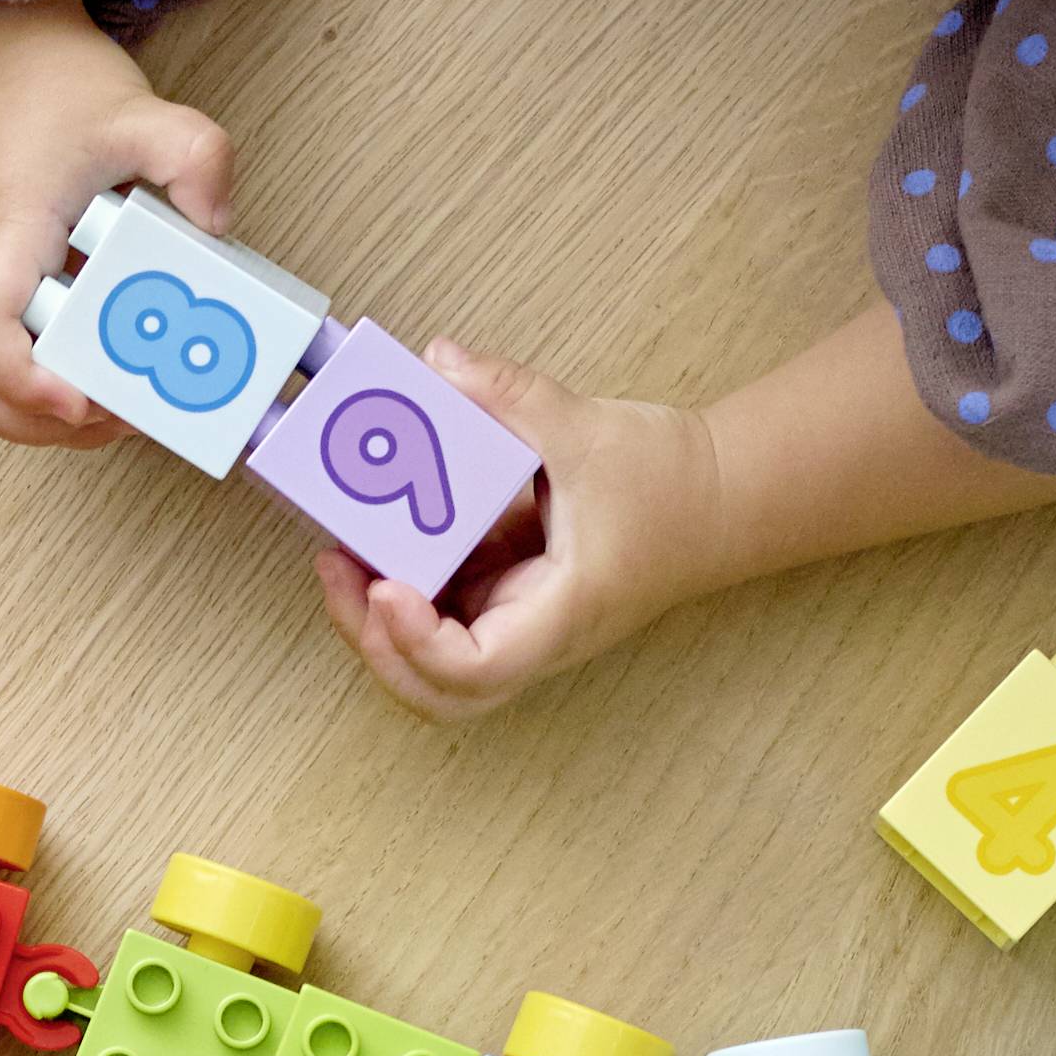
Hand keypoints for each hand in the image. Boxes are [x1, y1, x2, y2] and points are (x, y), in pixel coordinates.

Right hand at [0, 0, 227, 448]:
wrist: (0, 56)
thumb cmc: (52, 89)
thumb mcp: (140, 110)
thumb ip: (194, 156)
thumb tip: (216, 228)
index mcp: (7, 235)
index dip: (22, 379)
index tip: (79, 400)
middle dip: (40, 419)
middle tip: (118, 408)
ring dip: (49, 412)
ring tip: (127, 396)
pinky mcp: (11, 294)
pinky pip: (16, 360)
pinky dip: (58, 383)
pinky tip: (121, 361)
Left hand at [320, 312, 1055, 714]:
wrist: (717, 500)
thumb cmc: (669, 485)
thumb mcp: (587, 429)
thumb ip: (511, 396)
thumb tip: (439, 363)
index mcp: (560, 613)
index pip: (477, 666)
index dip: (418, 642)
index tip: (385, 587)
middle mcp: (532, 637)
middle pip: (438, 691)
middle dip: (376, 644)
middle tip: (338, 571)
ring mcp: (516, 625)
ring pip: (430, 666)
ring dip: (378, 624)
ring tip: (342, 555)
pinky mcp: (506, 600)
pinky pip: (439, 617)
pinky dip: (399, 589)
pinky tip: (375, 534)